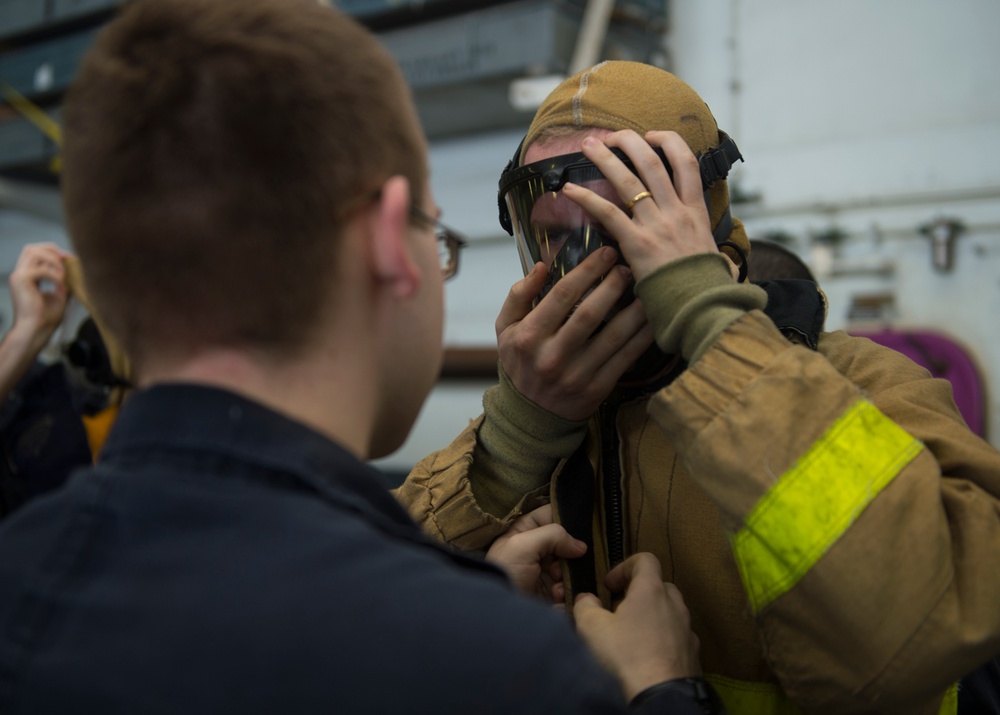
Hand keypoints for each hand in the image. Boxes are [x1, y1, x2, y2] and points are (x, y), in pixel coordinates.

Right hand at [7, 242, 70, 349]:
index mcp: (26, 277)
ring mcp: (18, 276)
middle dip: (51, 250)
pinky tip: (61, 284)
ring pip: (33, 252)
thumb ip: (63, 282)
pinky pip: (40, 269)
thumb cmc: (47, 318)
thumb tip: (75, 270)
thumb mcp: (59, 295)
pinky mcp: (20, 281)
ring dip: (53, 260)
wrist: (37, 330)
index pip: (34, 253)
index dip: (52, 252)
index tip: (69, 258)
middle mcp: (19, 274)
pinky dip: (54, 274)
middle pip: (31, 248)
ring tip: (64, 274)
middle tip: (67, 258)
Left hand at [485, 504, 585, 601]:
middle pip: (566, 543)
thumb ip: (553, 535)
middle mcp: (536, 549)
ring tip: (556, 586)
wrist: (498, 614)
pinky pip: (569, 587)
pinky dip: (566, 592)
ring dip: (567, 575)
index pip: (552, 515)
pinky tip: (556, 597)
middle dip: (570, 553)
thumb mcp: (523, 545)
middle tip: (561, 565)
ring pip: (571, 567)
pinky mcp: (550, 593)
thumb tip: (581, 546)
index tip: (584, 528)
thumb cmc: (505, 573)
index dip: (567, 519)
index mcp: (525, 531)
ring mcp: (544, 571)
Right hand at [495, 247, 653, 420]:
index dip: (587, 270)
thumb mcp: (506, 329)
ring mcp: (577, 375)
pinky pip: (626, 358)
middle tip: (627, 266)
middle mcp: (552, 357)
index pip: (561, 296)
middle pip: (589, 314)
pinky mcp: (598, 389)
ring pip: (614, 336)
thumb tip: (542, 266)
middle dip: (613, 285)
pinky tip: (653, 318)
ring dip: (634, 309)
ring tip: (647, 286)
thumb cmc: (521, 363)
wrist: (531, 416)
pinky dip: (643, 336)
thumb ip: (519, 295)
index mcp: (530, 337)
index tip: (605, 252)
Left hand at [561, 130, 720, 283]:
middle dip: (630, 143)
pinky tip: (569, 189)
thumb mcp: (719, 265)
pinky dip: (587, 198)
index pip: (686, 164)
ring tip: (587, 145)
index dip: (669, 142)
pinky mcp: (636, 243)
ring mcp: (656, 225)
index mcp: (696, 214)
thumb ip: (718, 259)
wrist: (705, 308)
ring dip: (605, 158)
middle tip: (611, 136)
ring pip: (629, 180)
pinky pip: (608, 212)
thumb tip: (724, 267)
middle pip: (653, 163)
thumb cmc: (710, 292)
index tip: (652, 136)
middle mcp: (676, 212)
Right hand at [574, 553, 701, 700]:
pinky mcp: (693, 654)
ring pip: (669, 612)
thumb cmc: (625, 656)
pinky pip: (677, 637)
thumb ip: (585, 605)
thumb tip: (586, 599)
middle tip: (618, 610)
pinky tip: (647, 657)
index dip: (624, 567)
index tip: (609, 585)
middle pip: (658, 585)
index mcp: (651, 590)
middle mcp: (675, 605)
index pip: (645, 559)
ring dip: (651, 617)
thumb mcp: (591, 627)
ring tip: (631, 636)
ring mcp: (687, 630)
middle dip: (638, 593)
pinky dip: (663, 639)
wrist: (659, 697)